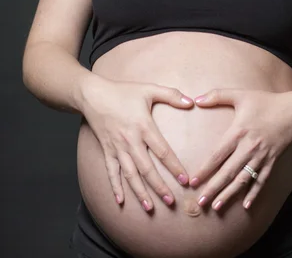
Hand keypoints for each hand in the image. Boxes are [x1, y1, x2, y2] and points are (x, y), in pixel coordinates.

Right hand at [82, 76, 193, 211]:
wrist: (93, 95)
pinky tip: (120, 201)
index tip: (185, 180)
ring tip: (150, 208)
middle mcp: (130, 140)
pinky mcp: (107, 150)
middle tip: (171, 201)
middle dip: (159, 186)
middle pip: (147, 169)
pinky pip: (111, 172)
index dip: (174, 166)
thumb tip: (192, 102)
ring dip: (140, 192)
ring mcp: (117, 148)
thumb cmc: (123, 91)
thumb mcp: (149, 89)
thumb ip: (171, 94)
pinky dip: (115, 187)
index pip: (162, 151)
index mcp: (143, 126)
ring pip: (130, 174)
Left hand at [189, 88, 291, 210]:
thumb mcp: (240, 94)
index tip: (193, 181)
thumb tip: (196, 99)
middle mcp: (249, 147)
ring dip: (229, 195)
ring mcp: (262, 156)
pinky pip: (261, 180)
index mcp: (239, 132)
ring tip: (216, 207)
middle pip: (228, 172)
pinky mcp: (272, 161)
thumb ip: (217, 95)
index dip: (205, 169)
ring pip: (243, 180)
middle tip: (200, 203)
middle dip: (213, 189)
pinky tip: (246, 206)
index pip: (218, 155)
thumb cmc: (265, 101)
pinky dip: (254, 194)